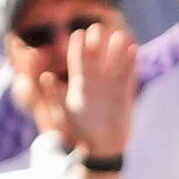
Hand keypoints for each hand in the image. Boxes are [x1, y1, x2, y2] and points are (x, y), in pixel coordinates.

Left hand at [58, 21, 137, 162]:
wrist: (102, 148)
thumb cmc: (80, 132)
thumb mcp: (64, 113)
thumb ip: (54, 95)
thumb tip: (45, 76)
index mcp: (80, 82)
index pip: (78, 57)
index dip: (78, 45)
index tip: (78, 34)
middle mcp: (95, 80)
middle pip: (96, 53)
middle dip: (96, 40)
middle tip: (97, 29)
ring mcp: (111, 84)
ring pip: (114, 59)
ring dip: (116, 47)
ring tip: (119, 36)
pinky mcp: (125, 92)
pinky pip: (129, 72)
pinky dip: (131, 60)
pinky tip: (133, 48)